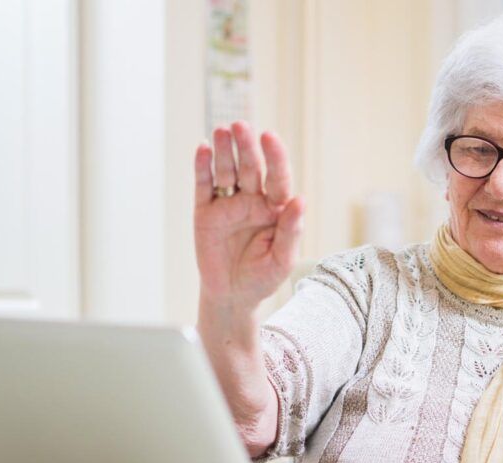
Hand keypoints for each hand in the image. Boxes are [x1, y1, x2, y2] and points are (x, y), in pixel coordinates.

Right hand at [194, 122, 304, 311]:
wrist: (232, 296)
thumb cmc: (262, 278)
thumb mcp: (282, 260)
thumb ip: (291, 230)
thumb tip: (300, 200)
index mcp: (275, 209)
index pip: (277, 177)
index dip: (275, 157)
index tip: (270, 137)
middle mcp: (252, 200)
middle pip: (250, 167)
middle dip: (246, 146)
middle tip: (241, 125)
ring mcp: (228, 204)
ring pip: (226, 171)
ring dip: (224, 150)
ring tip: (222, 130)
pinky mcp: (205, 211)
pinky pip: (204, 186)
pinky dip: (202, 167)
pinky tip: (203, 149)